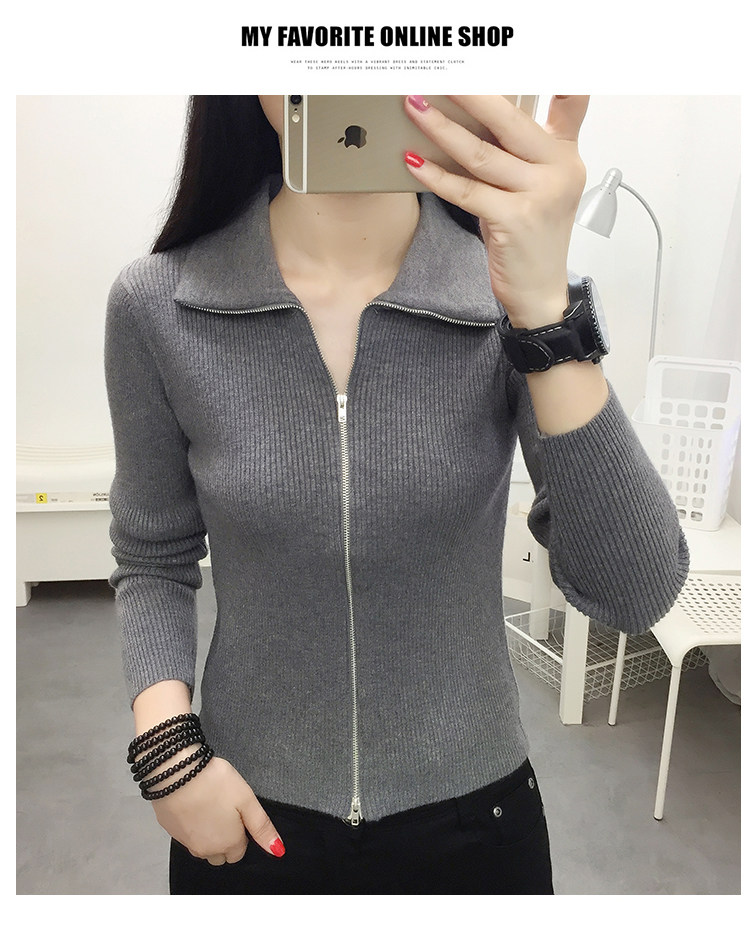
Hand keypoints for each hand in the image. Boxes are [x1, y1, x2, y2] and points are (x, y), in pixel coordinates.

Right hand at [151, 755, 284, 865]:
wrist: (175, 772)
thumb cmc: (214, 783)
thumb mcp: (247, 800)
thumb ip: (262, 827)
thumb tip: (278, 850)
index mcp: (228, 843)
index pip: (239, 853)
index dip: (241, 834)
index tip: (238, 815)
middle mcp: (206, 849)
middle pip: (220, 854)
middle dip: (225, 839)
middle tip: (225, 811)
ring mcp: (186, 842)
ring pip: (202, 847)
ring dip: (208, 835)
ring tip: (209, 807)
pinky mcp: (170, 831)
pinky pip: (186, 836)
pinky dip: (191, 826)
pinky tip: (194, 806)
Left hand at [403, 95, 588, 328]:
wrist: (539, 291)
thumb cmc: (530, 237)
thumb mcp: (536, 186)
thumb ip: (524, 149)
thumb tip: (479, 116)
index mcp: (566, 155)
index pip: (566, 101)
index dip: (538, 76)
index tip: (502, 58)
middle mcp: (559, 170)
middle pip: (508, 119)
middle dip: (469, 93)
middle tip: (438, 74)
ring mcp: (539, 195)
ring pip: (481, 153)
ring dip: (441, 128)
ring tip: (414, 108)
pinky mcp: (514, 220)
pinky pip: (466, 190)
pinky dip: (436, 175)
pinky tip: (413, 162)